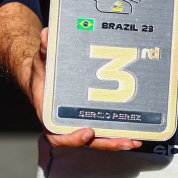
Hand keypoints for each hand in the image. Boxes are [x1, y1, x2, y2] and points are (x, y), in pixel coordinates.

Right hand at [0, 2, 138, 151]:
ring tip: (135, 141)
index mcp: (49, 115)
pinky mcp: (90, 122)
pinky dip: (118, 134)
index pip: (58, 134)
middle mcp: (65, 124)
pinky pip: (103, 131)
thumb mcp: (41, 61)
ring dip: (116, 142)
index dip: (73, 138)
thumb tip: (46, 34)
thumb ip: (44, 50)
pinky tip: (136, 133)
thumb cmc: (41, 72)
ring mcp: (79, 125)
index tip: (88, 132)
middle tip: (124, 141)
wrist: (44, 78)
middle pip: (86, 141)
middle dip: (106, 143)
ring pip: (98, 140)